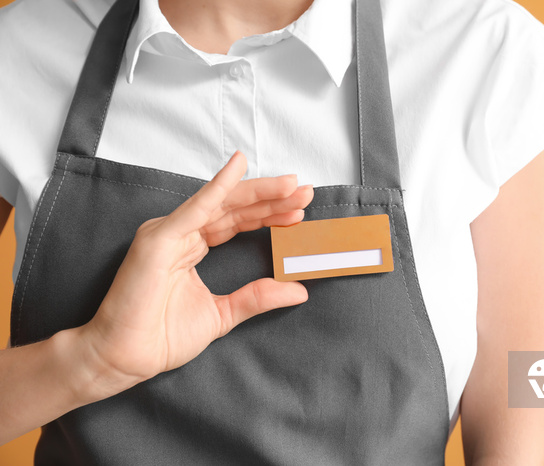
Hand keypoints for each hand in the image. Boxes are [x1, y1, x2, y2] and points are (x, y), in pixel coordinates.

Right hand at [79, 151, 312, 398]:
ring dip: (257, 192)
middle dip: (271, 199)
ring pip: (221, 203)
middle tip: (304, 191)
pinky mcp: (160, 238)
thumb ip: (258, 297)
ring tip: (290, 185)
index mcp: (192, 247)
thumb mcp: (223, 313)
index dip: (268, 215)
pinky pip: (195, 208)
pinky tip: (239, 166)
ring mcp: (169, 233)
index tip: (299, 212)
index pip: (237, 222)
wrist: (126, 358)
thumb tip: (299, 290)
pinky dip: (218, 186)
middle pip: (234, 208)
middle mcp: (182, 234)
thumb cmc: (161, 337)